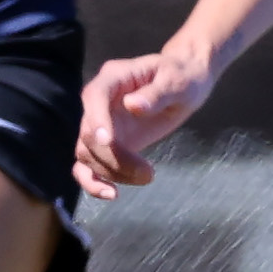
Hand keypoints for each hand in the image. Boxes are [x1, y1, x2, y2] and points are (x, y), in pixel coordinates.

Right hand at [75, 48, 212, 202]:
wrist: (185, 84)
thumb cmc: (182, 77)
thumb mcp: (177, 81)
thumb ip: (156, 93)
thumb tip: (133, 105)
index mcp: (114, 77)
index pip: (95, 96)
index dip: (98, 120)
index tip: (109, 142)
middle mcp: (99, 101)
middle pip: (88, 132)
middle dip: (113, 157)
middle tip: (147, 173)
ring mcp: (101, 124)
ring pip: (88, 153)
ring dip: (111, 171)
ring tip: (147, 177)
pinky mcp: (107, 144)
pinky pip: (89, 166)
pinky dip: (94, 182)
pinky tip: (112, 194)